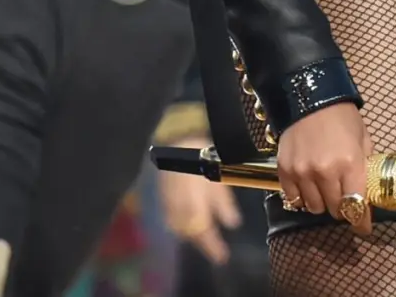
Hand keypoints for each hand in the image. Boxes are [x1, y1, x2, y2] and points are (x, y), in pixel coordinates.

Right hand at [157, 138, 241, 265]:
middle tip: (217, 252)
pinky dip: (183, 228)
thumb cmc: (200, 153)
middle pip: (191, 233)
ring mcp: (168, 204)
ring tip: (206, 241)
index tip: (223, 257)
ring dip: (193, 237)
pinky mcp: (162, 200)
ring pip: (181, 229)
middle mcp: (178, 208)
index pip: (203, 231)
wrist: (174, 138)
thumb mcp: (217, 175)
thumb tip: (233, 224)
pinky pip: (172, 221)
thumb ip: (223, 202)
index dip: (212, 247)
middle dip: (203, 243)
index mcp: (193, 202)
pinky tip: (191, 228)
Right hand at [277, 102, 373, 235]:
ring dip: (321, 202)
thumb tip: (368, 189)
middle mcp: (325, 172)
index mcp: (349, 163)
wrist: (310, 94)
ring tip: (324, 189)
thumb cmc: (341, 115)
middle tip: (343, 197)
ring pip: (313, 208)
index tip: (364, 226)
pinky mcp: (284, 170)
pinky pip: (293, 199)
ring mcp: (302, 172)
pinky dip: (301, 196)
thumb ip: (365, 165)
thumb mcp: (362, 137)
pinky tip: (307, 185)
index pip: (357, 206)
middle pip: (335, 210)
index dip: (361, 221)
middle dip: (342, 207)